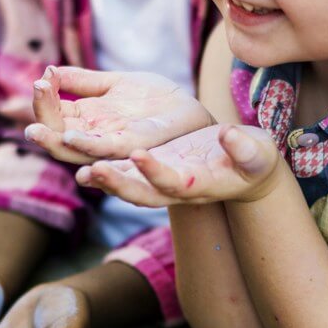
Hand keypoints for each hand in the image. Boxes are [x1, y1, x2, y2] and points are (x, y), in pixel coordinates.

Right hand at [23, 66, 212, 164]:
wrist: (190, 110)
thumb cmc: (154, 100)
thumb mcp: (114, 83)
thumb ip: (83, 81)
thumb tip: (48, 71)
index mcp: (87, 122)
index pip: (54, 116)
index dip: (43, 100)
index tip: (41, 79)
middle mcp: (94, 138)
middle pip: (57, 137)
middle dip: (41, 122)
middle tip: (33, 100)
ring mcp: (112, 146)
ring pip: (74, 151)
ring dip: (53, 142)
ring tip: (35, 130)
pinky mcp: (135, 148)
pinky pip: (106, 151)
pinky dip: (86, 146)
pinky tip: (71, 136)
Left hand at [78, 124, 283, 206]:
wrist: (242, 171)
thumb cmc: (254, 163)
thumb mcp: (256, 155)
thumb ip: (246, 149)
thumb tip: (230, 135)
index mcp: (198, 186)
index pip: (174, 184)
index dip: (156, 173)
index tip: (139, 156)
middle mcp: (171, 189)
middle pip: (138, 193)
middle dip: (114, 184)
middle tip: (90, 170)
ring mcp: (156, 181)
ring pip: (122, 182)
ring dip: (97, 174)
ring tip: (73, 162)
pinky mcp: (147, 168)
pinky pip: (117, 167)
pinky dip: (95, 159)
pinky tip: (71, 142)